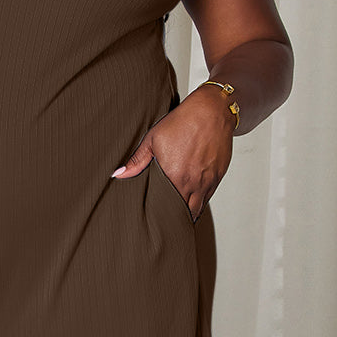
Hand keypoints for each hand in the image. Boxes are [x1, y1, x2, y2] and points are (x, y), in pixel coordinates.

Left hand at [110, 87, 235, 220]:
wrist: (212, 111)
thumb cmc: (183, 122)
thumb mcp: (153, 139)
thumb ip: (136, 160)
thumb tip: (118, 174)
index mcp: (174, 175)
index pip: (167, 207)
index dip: (162, 217)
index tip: (155, 222)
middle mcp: (192, 182)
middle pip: (184, 212)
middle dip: (175, 219)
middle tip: (166, 225)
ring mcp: (207, 181)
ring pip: (198, 208)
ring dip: (189, 213)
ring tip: (178, 219)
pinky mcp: (217, 176)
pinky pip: (208, 197)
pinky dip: (200, 202)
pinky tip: (192, 202)